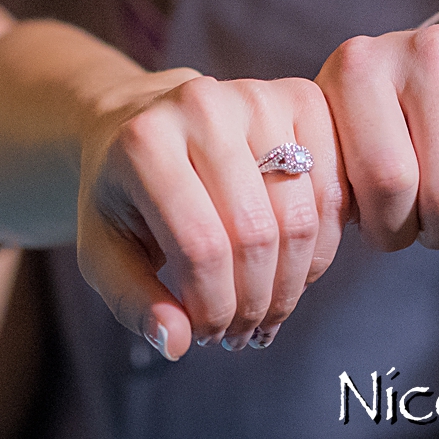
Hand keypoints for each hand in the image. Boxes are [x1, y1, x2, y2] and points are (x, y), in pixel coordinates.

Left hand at [76, 75, 342, 359]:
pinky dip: (323, 242)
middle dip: (256, 303)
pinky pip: (336, 186)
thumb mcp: (103, 252)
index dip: (214, 309)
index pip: (201, 248)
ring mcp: (256, 95)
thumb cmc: (123, 195)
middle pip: (257, 234)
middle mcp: (202, 105)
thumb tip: (177, 343)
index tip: (207, 335)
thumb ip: (134, 302)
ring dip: (293, 282)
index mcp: (144, 142)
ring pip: (302, 215)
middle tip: (242, 332)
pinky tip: (294, 266)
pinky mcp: (299, 95)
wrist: (141, 121)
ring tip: (267, 309)